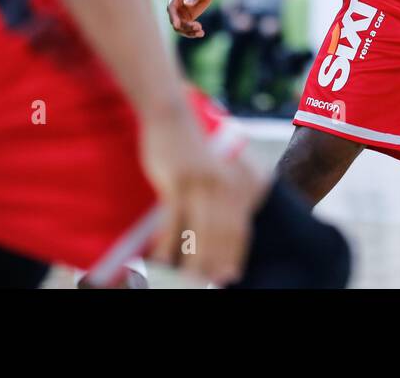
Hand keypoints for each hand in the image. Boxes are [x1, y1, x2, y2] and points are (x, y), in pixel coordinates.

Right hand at [140, 109, 259, 285]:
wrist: (172, 116)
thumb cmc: (189, 145)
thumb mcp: (212, 169)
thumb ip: (217, 193)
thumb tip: (211, 228)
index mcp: (234, 183)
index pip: (239, 228)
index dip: (235, 254)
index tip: (230, 276)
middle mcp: (223, 185)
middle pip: (222, 235)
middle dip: (216, 263)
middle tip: (208, 283)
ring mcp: (201, 184)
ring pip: (200, 231)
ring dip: (193, 259)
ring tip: (187, 278)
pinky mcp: (178, 181)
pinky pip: (172, 220)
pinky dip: (166, 241)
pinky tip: (160, 256)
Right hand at [167, 0, 214, 37]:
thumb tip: (187, 3)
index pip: (171, 7)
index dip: (173, 16)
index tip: (177, 25)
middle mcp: (175, 6)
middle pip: (175, 20)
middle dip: (185, 26)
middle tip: (198, 27)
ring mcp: (180, 13)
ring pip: (180, 27)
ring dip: (189, 32)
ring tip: (201, 32)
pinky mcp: (186, 18)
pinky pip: (187, 29)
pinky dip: (193, 32)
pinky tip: (201, 33)